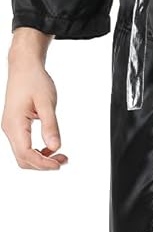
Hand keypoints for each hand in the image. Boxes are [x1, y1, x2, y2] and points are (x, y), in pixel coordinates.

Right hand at [2, 41, 67, 168]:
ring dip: (40, 159)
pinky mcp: (15, 126)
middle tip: (63, 160)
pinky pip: (23, 146)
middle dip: (43, 164)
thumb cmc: (34, 80)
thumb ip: (50, 126)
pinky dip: (37, 151)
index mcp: (15, 123)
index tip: (59, 164)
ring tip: (60, 155)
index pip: (26, 154)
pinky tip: (50, 147)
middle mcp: (9, 128)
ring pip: (22, 154)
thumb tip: (55, 147)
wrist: (24, 67)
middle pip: (23, 159)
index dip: (43, 163)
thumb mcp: (47, 102)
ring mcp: (10, 128)